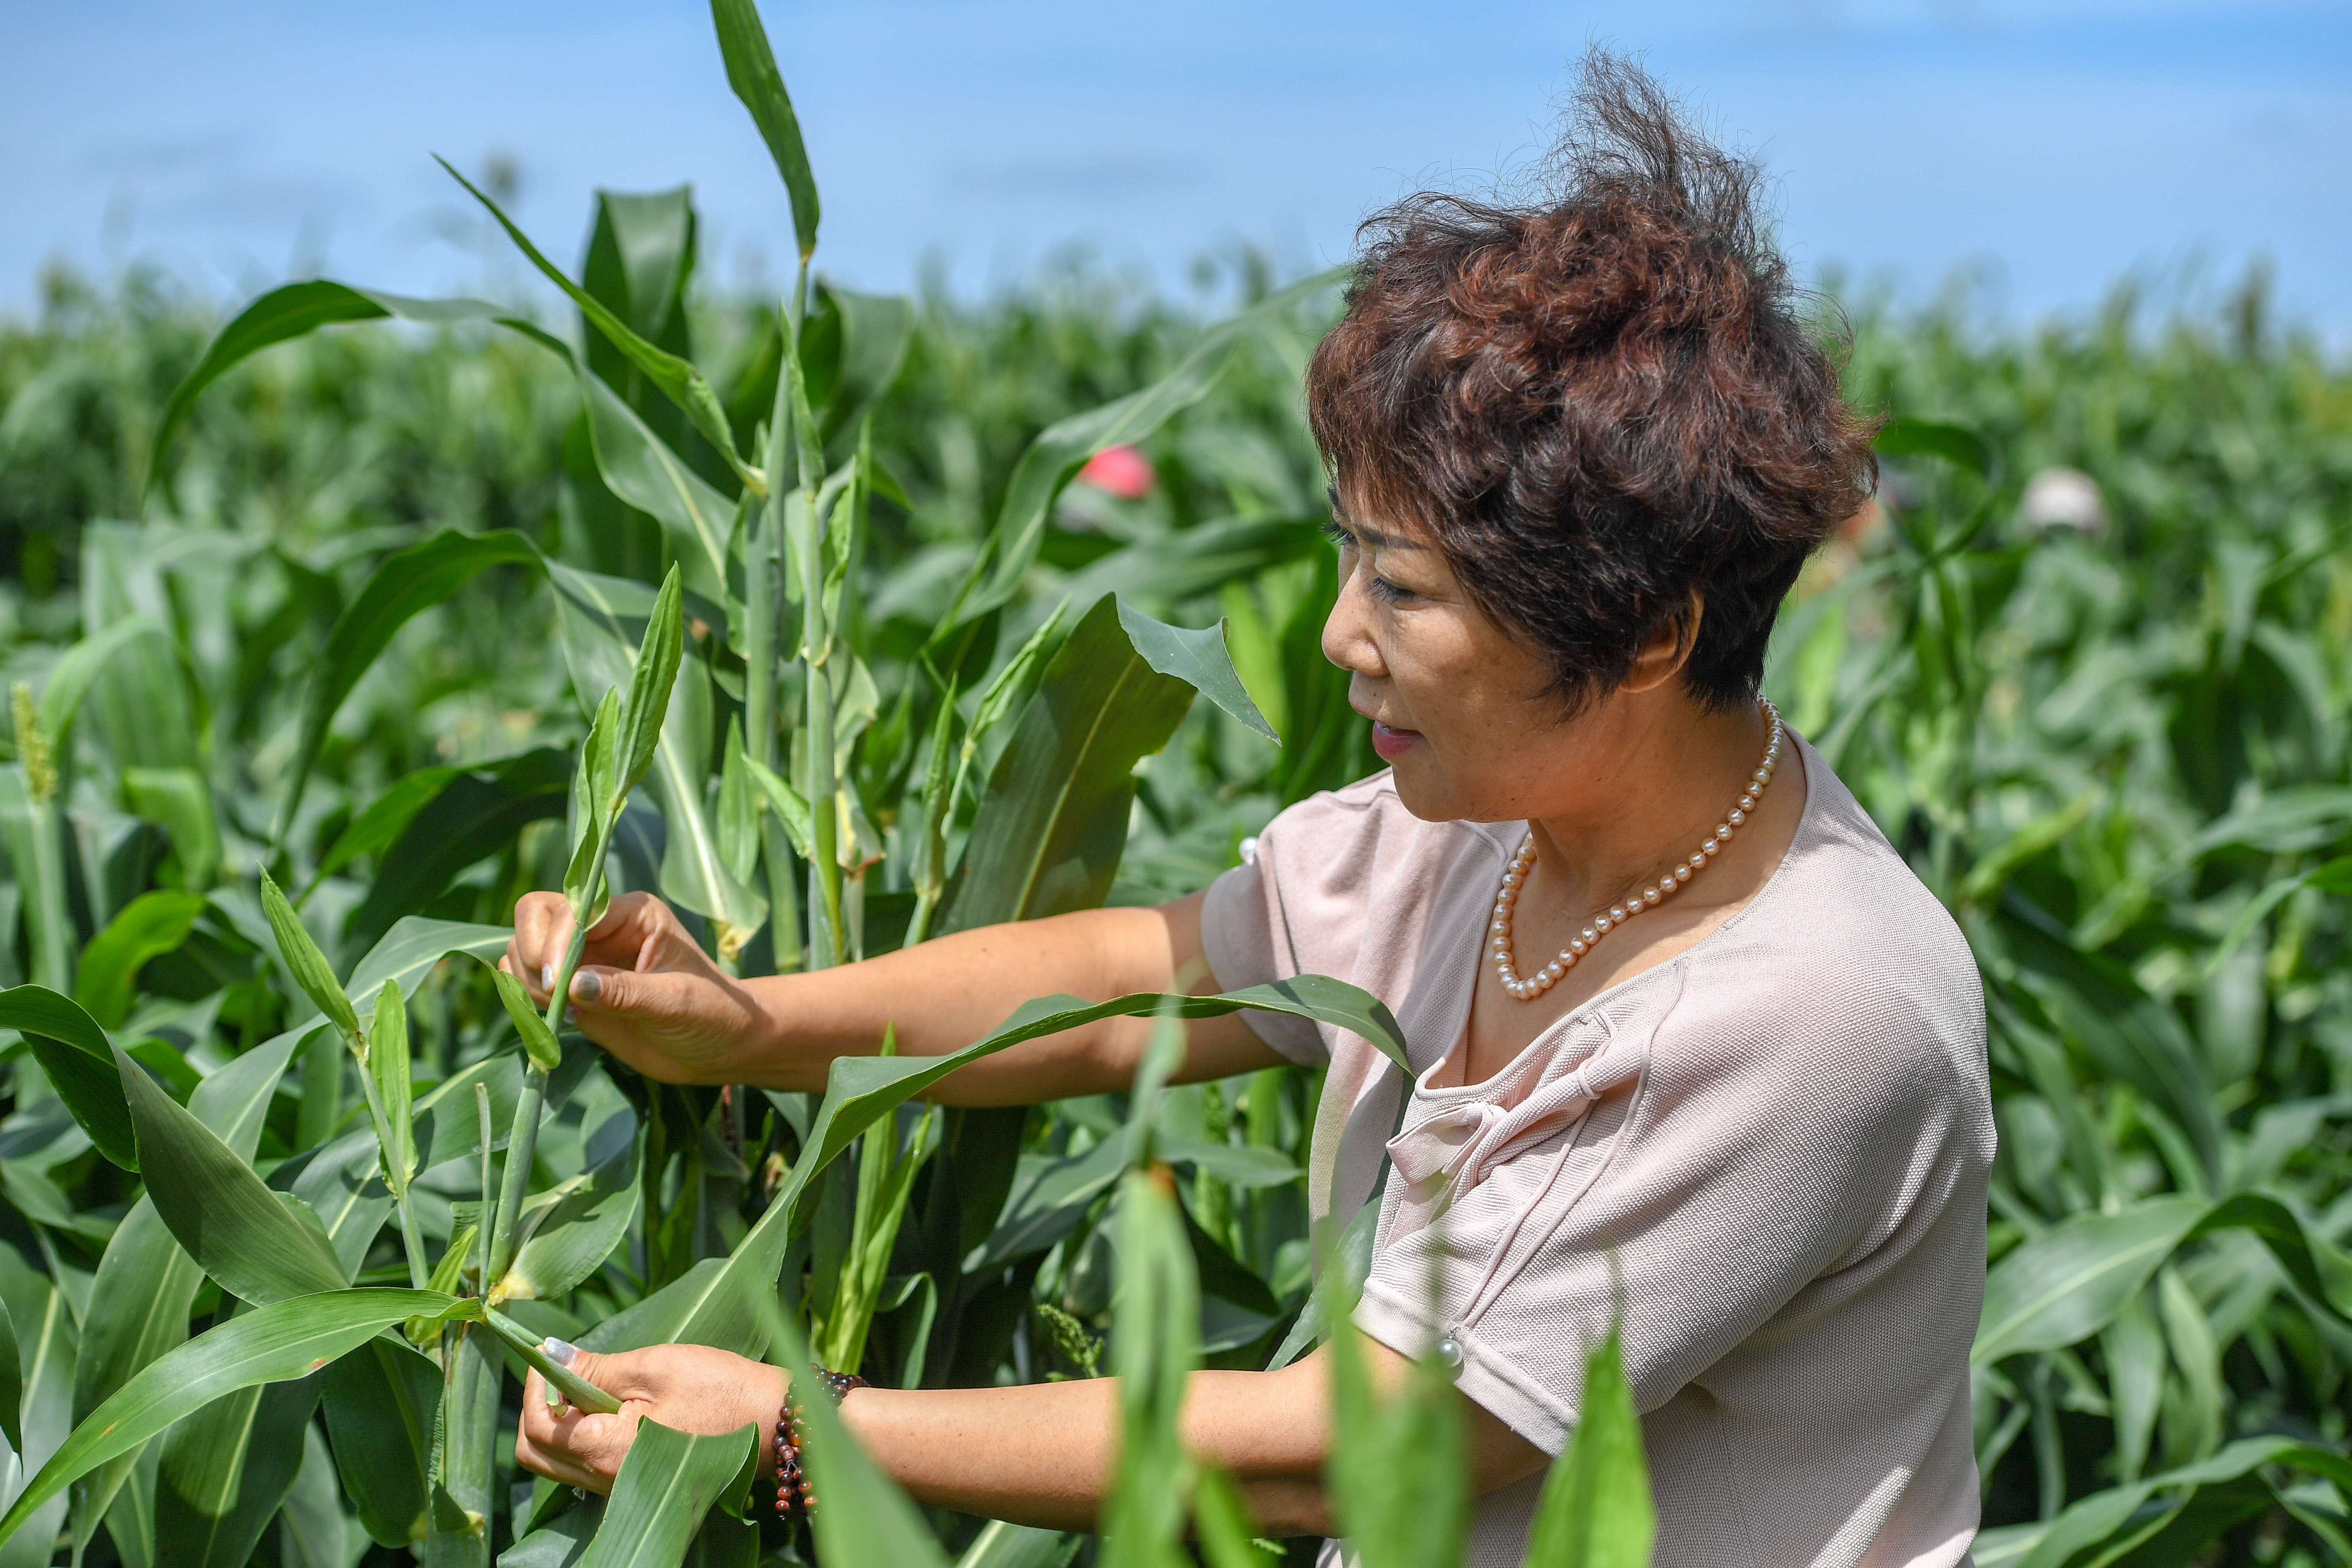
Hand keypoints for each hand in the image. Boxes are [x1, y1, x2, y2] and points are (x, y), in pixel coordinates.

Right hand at [501, 891, 770, 1084]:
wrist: (719, 1048)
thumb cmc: (713, 1014)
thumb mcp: (676, 1002)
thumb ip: (625, 992)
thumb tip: (572, 985)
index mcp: (633, 913)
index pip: (574, 908)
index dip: (557, 941)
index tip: (559, 984)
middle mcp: (603, 927)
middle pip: (536, 914)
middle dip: (533, 953)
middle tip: (554, 994)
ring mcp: (584, 957)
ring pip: (524, 947)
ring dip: (527, 979)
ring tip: (565, 1011)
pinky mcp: (572, 989)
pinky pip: (526, 981)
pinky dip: (525, 998)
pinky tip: (558, 1018)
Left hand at [514, 1342, 785, 1493]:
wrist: (774, 1424)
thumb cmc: (719, 1389)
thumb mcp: (654, 1367)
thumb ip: (595, 1369)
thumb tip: (548, 1354)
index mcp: (606, 1451)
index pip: (537, 1426)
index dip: (533, 1385)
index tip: (547, 1355)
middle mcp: (605, 1480)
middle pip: (536, 1455)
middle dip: (537, 1410)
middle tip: (563, 1374)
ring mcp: (619, 1487)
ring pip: (559, 1464)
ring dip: (561, 1423)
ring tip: (593, 1386)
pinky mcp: (635, 1482)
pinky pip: (586, 1467)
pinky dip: (583, 1436)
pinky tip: (613, 1407)